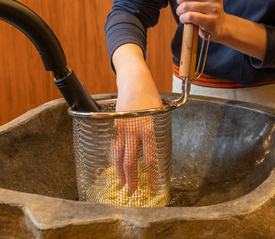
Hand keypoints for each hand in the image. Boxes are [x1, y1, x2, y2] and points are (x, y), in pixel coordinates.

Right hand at [112, 44, 162, 193]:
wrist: (134, 81)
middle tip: (133, 192)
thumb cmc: (150, 97)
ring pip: (119, 156)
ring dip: (121, 173)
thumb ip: (155, 132)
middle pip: (131, 161)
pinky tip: (117, 169)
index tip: (154, 187)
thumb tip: (154, 150)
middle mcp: (134, 131)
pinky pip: (116, 147)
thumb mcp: (159, 114)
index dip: (152, 175)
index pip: (150, 158)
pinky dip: (116, 160)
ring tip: (122, 186)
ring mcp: (122, 129)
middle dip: (132, 179)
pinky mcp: (116, 126)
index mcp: (148, 129)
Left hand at [166, 0, 225, 41]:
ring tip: (184, 13)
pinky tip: (186, 19)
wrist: (218, 24)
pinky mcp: (211, 20)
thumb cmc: (204, 6)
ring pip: (186, 6)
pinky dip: (183, 18)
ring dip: (180, 11)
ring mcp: (214, 8)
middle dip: (180, 0)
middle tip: (183, 5)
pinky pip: (189, 16)